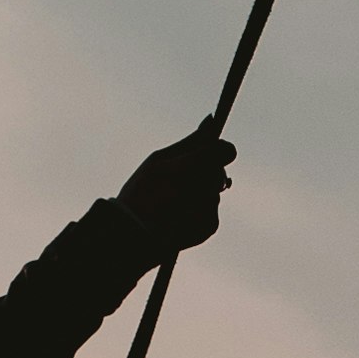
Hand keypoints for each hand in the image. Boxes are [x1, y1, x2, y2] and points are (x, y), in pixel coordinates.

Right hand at [119, 121, 233, 251]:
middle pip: (218, 171)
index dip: (218, 149)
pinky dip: (197, 211)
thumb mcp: (159, 160)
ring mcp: (211, 208)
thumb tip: (211, 120)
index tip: (206, 152)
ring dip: (199, 192)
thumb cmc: (141, 193)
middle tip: (178, 180)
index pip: (226, 150)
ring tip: (171, 201)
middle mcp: (209, 187)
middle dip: (204, 172)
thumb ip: (191, 141)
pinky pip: (210, 210)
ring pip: (213, 191)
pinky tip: (176, 215)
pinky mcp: (210, 227)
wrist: (132, 237)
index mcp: (197, 166)